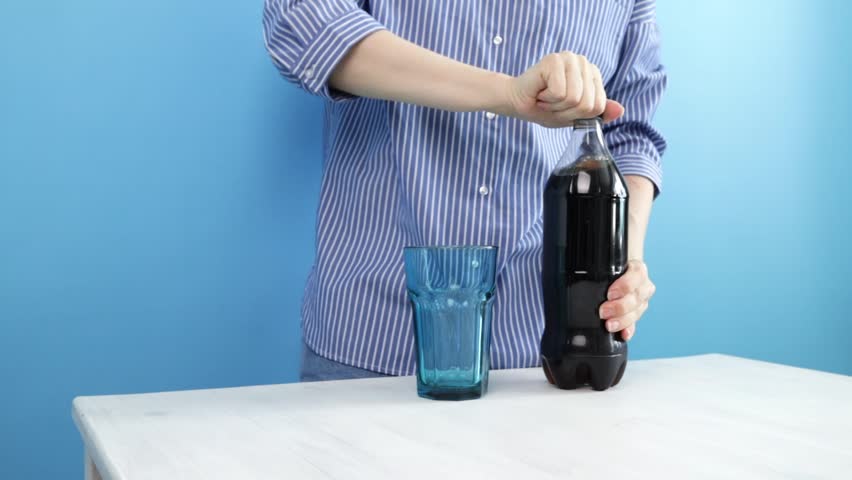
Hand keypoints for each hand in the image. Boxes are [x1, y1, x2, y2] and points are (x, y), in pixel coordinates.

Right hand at [502, 52, 624, 127]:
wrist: (517, 102)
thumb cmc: (544, 107)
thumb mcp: (575, 115)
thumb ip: (598, 112)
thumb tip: (621, 110)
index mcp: (592, 73)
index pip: (598, 106)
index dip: (578, 115)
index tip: (563, 108)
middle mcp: (583, 62)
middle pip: (587, 103)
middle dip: (566, 112)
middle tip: (552, 104)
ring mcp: (569, 58)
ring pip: (574, 99)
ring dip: (556, 107)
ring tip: (546, 98)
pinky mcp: (554, 60)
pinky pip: (560, 93)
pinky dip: (547, 100)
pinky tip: (540, 92)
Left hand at [599, 259, 655, 340]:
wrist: (615, 273)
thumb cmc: (608, 268)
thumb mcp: (605, 265)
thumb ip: (597, 270)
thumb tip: (578, 277)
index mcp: (636, 268)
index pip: (637, 274)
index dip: (625, 285)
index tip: (610, 294)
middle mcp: (641, 285)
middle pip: (636, 297)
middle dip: (619, 307)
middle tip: (603, 311)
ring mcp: (640, 301)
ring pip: (637, 312)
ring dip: (622, 320)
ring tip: (609, 325)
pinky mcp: (636, 314)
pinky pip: (635, 323)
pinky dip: (628, 329)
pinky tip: (623, 335)